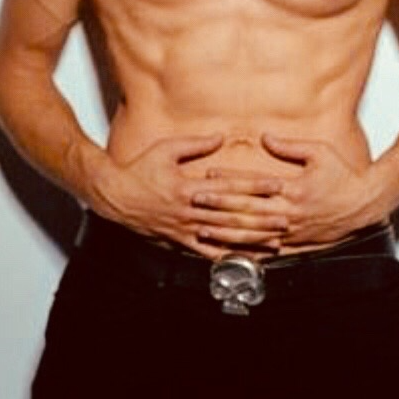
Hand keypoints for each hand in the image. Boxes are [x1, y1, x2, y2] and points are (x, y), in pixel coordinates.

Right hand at [86, 135, 289, 259]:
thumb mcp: (166, 149)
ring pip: (224, 237)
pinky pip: (207, 253)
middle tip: (285, 219)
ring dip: (251, 240)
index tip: (275, 186)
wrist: (113, 195)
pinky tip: (244, 260)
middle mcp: (189, 211)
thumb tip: (220, 137)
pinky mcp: (179, 241)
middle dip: (261, 218)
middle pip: (232, 216)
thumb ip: (195, 145)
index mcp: (188, 188)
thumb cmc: (138, 170)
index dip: (254, 186)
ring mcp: (185, 229)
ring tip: (273, 241)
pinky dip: (227, 257)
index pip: (229, 187)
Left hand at [199, 134, 394, 249]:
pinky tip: (229, 251)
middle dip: (218, 206)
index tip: (209, 176)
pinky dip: (246, 251)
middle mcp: (290, 213)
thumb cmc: (345, 175)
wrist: (366, 203)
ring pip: (252, 234)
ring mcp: (292, 232)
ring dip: (225, 232)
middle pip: (247, 210)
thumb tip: (265, 137)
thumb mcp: (320, 152)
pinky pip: (266, 250)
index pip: (254, 185)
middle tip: (195, 201)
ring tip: (202, 229)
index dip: (229, 181)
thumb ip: (290, 146)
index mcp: (294, 189)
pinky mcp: (296, 244)